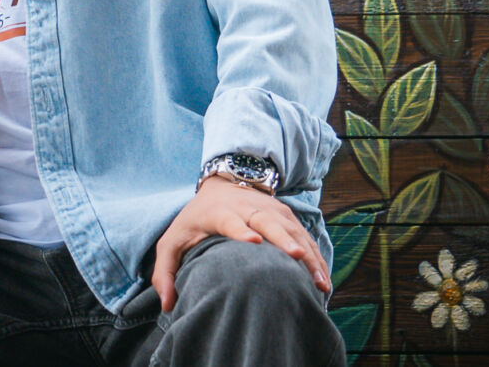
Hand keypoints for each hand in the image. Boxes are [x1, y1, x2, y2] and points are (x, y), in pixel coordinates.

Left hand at [150, 178, 329, 311]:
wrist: (221, 183)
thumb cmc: (195, 219)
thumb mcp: (172, 240)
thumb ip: (164, 272)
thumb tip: (167, 305)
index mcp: (220, 214)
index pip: (231, 221)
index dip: (240, 230)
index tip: (252, 241)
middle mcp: (249, 208)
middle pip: (269, 223)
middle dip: (284, 239)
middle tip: (298, 257)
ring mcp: (271, 209)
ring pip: (293, 230)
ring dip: (308, 254)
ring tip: (320, 281)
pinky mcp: (285, 214)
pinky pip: (304, 235)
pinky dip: (315, 255)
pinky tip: (323, 278)